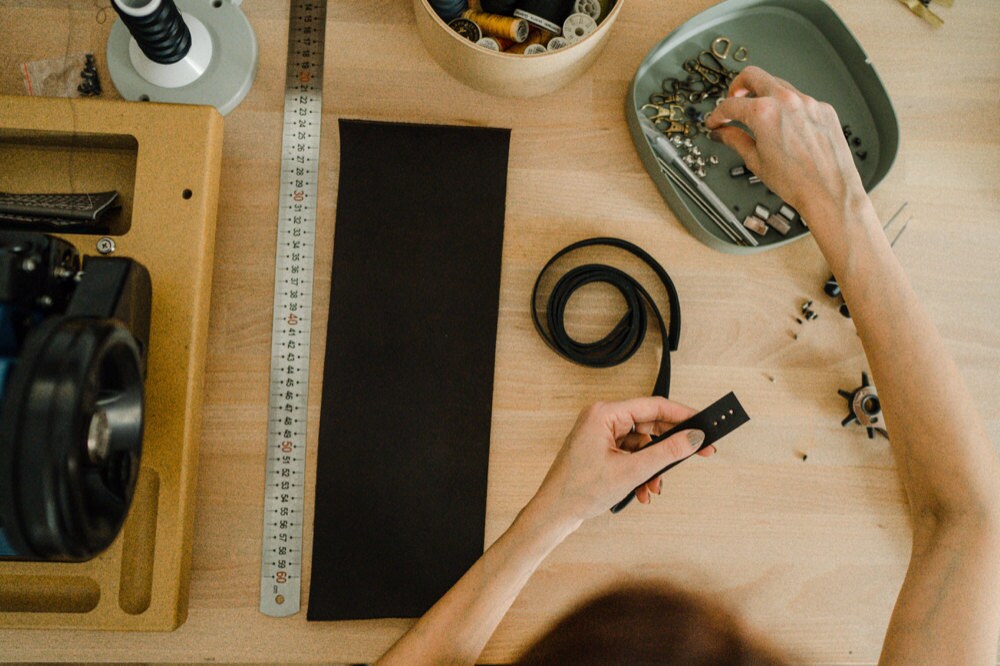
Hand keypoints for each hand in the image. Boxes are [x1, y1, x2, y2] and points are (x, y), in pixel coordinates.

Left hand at [528, 398, 714, 527]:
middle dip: (669, 448)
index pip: (653, 406)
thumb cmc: (579, 490)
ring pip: (642, 445)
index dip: (682, 415)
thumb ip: (666, 453)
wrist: (553, 514)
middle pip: (649, 425)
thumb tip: (693, 438)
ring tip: (653, 487)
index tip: (704, 424)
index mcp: (604, 414)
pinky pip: (631, 455)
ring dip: (653, 467)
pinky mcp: (601, 450)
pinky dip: (640, 472)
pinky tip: (641, 491)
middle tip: (698, 453)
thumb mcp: (631, 471)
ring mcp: (600, 435)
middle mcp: (601, 419)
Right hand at [706, 66, 867, 228]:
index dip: (717, 114)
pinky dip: (787, 108)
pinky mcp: (823, 108)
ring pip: (778, 85)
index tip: (716, 121)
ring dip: (764, 96)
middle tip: (734, 100)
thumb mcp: (756, 161)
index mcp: (765, 113)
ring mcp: (808, 102)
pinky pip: (799, 99)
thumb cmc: (796, 183)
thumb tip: (722, 133)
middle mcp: (787, 101)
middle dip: (737, 87)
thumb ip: (734, 140)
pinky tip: (785, 126)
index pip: (731, 104)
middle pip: (753, 76)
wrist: (829, 191)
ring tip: (759, 117)